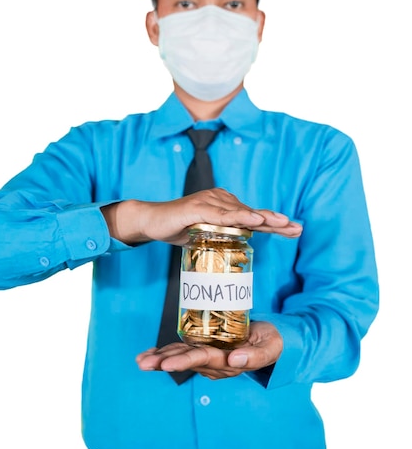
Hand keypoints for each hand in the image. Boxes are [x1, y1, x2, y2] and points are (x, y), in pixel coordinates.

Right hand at [101, 188, 301, 245]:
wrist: (152, 222)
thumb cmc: (180, 228)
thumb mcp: (207, 235)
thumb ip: (224, 237)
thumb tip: (243, 247)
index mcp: (226, 208)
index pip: (254, 217)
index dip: (275, 224)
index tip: (295, 230)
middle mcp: (221, 201)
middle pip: (253, 213)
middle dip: (276, 221)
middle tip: (297, 228)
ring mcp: (209, 202)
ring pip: (240, 212)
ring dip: (262, 218)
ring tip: (281, 223)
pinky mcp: (197, 207)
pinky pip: (221, 214)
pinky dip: (238, 216)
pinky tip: (253, 220)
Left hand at [136, 321, 282, 380]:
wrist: (270, 341)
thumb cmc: (270, 342)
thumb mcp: (269, 347)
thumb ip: (255, 356)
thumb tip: (234, 361)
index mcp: (228, 363)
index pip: (204, 360)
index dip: (184, 361)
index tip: (167, 364)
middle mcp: (215, 363)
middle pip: (187, 361)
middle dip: (164, 362)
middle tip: (144, 364)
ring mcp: (209, 357)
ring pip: (181, 356)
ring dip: (160, 358)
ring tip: (141, 360)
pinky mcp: (205, 348)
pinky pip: (183, 350)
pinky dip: (166, 351)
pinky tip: (150, 353)